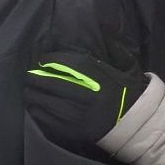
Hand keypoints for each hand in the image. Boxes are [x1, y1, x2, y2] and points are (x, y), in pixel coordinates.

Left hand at [23, 47, 148, 147]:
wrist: (136, 123)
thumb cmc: (126, 92)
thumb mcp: (122, 67)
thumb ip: (105, 53)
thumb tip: (93, 32)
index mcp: (98, 79)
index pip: (65, 65)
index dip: (48, 61)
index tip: (42, 60)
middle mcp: (86, 97)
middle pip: (50, 84)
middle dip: (34, 79)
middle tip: (28, 76)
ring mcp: (78, 117)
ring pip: (44, 104)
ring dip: (32, 96)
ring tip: (28, 91)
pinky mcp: (73, 132)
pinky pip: (47, 121)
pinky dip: (37, 112)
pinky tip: (34, 107)